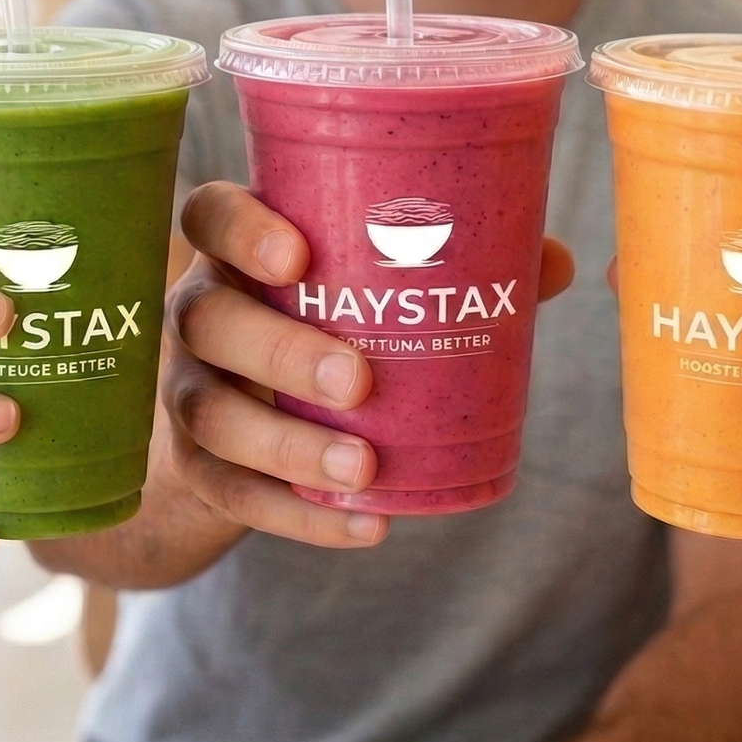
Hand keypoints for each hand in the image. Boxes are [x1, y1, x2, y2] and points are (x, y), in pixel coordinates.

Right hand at [163, 182, 574, 550]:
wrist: (255, 413)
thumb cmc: (336, 317)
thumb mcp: (380, 285)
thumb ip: (461, 261)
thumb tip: (554, 260)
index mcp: (239, 249)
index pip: (210, 216)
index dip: (242, 231)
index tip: (298, 255)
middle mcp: (200, 311)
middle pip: (208, 320)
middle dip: (281, 351)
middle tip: (359, 379)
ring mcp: (187, 388)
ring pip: (210, 414)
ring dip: (286, 445)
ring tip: (362, 467)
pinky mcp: (196, 464)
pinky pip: (232, 493)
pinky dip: (298, 516)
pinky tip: (367, 525)